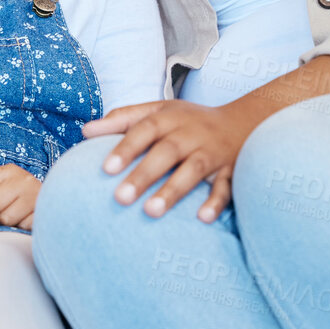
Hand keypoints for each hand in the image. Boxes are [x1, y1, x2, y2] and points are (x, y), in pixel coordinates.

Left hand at [0, 164, 41, 228]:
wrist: (54, 204)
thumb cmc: (14, 201)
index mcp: (8, 171)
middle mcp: (23, 179)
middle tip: (4, 209)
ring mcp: (36, 195)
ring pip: (5, 219)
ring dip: (8, 223)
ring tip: (16, 215)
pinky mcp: (44, 213)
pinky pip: (21, 228)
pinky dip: (20, 228)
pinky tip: (26, 220)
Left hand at [84, 99, 260, 223]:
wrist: (244, 122)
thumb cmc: (187, 120)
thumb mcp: (157, 110)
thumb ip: (122, 119)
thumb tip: (85, 131)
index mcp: (169, 117)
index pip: (144, 129)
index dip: (125, 147)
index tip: (105, 169)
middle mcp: (190, 133)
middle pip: (166, 152)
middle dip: (143, 174)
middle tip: (119, 198)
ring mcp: (212, 151)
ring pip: (193, 170)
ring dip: (173, 190)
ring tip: (150, 212)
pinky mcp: (232, 170)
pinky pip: (226, 186)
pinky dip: (216, 202)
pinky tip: (202, 218)